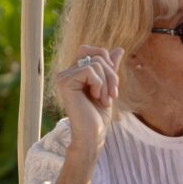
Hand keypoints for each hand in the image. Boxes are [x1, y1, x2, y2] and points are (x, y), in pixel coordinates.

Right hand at [53, 46, 122, 160]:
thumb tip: (119, 49)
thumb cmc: (99, 114)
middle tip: (112, 94)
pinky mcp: (64, 82)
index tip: (113, 84)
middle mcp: (66, 72)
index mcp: (75, 72)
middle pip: (97, 54)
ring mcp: (64, 76)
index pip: (95, 51)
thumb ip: (110, 68)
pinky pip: (90, 71)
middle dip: (112, 74)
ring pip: (96, 63)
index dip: (109, 63)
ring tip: (103, 99)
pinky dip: (99, 85)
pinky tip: (95, 98)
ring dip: (107, 83)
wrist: (93, 134)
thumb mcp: (108, 86)